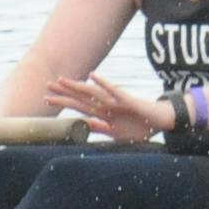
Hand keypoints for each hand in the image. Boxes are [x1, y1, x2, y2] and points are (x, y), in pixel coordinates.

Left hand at [50, 73, 171, 144]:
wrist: (162, 121)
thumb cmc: (141, 127)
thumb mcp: (116, 134)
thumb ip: (100, 129)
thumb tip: (82, 127)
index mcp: (103, 114)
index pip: (79, 107)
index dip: (63, 102)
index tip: (46, 99)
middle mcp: (106, 105)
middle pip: (81, 98)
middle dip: (64, 92)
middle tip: (47, 85)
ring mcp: (116, 101)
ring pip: (93, 92)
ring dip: (77, 86)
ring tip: (62, 80)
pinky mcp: (128, 100)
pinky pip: (113, 91)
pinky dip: (103, 83)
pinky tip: (92, 75)